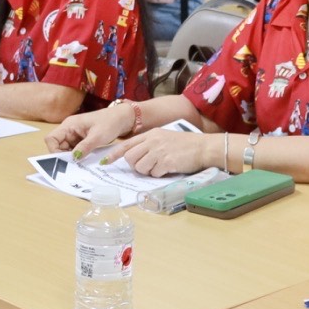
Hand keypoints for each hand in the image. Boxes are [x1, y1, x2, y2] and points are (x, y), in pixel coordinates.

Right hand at [48, 104, 133, 156]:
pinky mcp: (80, 140)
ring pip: (65, 149)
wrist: (122, 119)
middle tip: (74, 165)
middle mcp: (69, 129)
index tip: (65, 160)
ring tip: (80, 164)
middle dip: (63, 156)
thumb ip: (84, 147)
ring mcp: (74, 134)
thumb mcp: (98, 137)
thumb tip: (73, 158)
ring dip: (71, 157)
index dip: (54, 150)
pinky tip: (84, 161)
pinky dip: (77, 156)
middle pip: (57, 146)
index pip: (51, 139)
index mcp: (69, 125)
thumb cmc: (110, 123)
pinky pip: (74, 150)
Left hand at [94, 126, 217, 177]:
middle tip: (147, 166)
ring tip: (160, 167)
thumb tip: (136, 158)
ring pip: (140, 167)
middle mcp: (152, 141)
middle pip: (130, 158)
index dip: (114, 154)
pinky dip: (159, 174)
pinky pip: (154, 173)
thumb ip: (150, 144)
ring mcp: (159, 151)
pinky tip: (168, 168)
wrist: (204, 147)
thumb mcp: (164, 138)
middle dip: (135, 166)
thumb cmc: (186, 144)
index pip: (126, 144)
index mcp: (151, 134)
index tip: (105, 162)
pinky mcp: (166, 162)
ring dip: (148, 171)